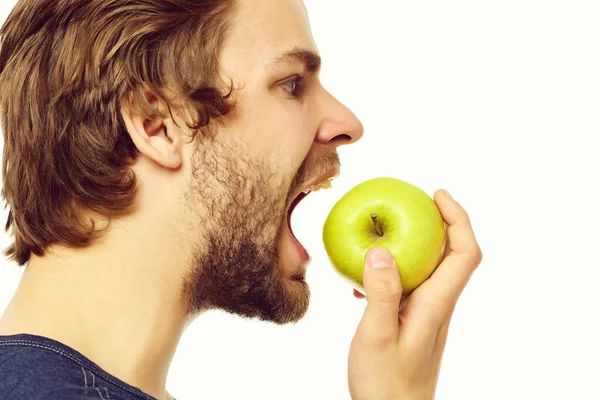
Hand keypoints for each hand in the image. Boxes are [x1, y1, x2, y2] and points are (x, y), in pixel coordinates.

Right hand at [348, 189, 481, 399]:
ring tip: (387, 228)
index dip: (458, 218)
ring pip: (430, 267)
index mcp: (436, 303)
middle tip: (411, 201)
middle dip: (439, 221)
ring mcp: (425, 312)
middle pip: (452, 254)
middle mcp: (437, 304)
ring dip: (416, 242)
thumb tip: (381, 250)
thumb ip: (381, 294)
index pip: (465, 253)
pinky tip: (366, 274)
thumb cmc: (387, 384)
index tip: (437, 194)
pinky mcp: (411, 320)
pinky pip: (410, 282)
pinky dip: (395, 267)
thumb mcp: (378, 336)